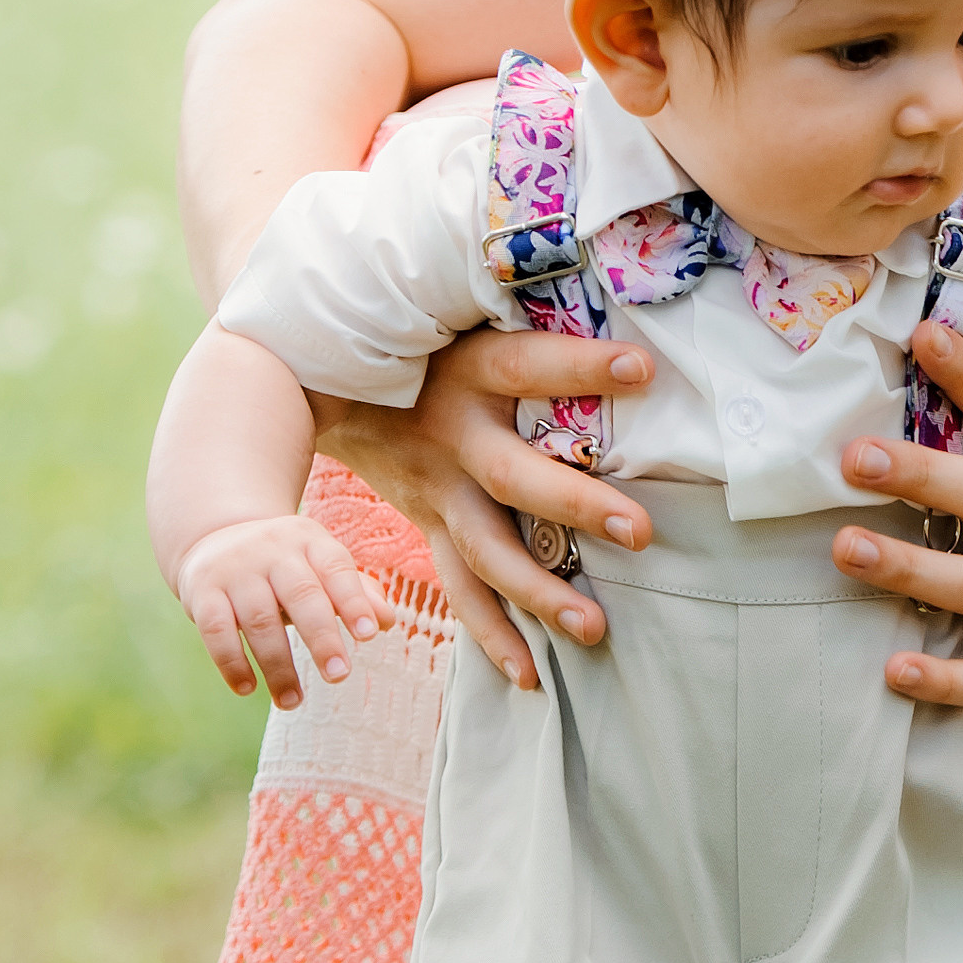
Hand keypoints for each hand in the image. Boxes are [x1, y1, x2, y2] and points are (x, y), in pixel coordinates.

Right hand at [176, 515, 380, 709]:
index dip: (354, 601)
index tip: (369, 636)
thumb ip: (356, 592)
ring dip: (278, 666)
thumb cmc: (285, 566)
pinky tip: (247, 688)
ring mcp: (235, 569)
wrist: (213, 538)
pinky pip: (216, 630)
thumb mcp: (319, 568)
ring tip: (292, 702)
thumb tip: (386, 621)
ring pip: (259, 620)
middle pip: (302, 595)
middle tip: (339, 676)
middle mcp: (273, 550)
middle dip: (322, 638)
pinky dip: (232, 662)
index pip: (337, 569)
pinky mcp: (202, 591)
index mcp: (310, 541)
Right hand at [312, 329, 657, 689]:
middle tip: (640, 532)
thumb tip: (607, 287)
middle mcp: (454, 438)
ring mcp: (438, 493)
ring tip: (594, 626)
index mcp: (469, 373)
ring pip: (487, 551)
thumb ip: (523, 306)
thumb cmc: (425, 341)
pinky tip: (531, 675)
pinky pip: (461, 591)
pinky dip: (493, 636)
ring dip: (539, 594)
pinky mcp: (430, 529)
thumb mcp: (462, 315)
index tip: (642, 368)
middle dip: (577, 507)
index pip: (528, 366)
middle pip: (515, 477)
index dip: (580, 365)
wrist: (320, 384)